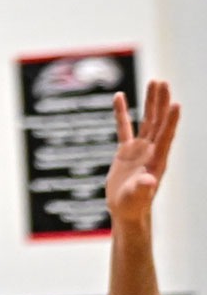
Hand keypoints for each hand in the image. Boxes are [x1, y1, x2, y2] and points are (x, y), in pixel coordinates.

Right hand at [107, 80, 179, 228]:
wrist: (127, 211)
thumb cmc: (134, 206)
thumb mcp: (137, 198)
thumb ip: (143, 188)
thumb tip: (149, 180)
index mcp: (157, 160)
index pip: (165, 137)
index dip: (171, 121)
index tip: (175, 103)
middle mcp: (152, 151)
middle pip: (158, 122)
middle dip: (160, 102)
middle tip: (162, 82)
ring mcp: (140, 149)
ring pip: (147, 120)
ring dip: (150, 102)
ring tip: (153, 83)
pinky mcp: (126, 151)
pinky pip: (124, 127)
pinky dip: (121, 112)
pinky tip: (119, 97)